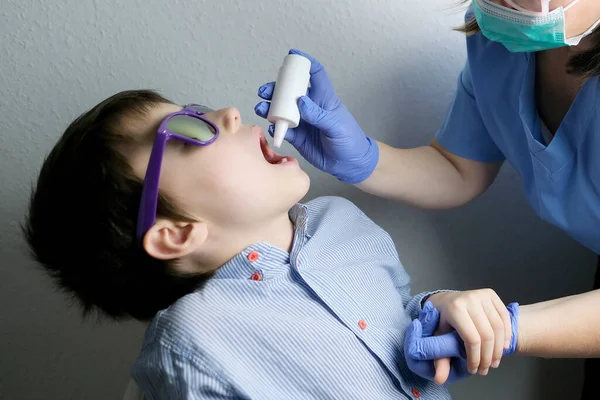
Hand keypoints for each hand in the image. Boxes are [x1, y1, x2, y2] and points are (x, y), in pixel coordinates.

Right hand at [254, 48, 378, 183]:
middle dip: (275, 89)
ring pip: (282, 110)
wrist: (349, 164)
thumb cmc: (350, 140)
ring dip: (270, 108)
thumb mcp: (336, 126)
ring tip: (261, 109)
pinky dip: (276, 127)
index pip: (314, 74)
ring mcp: (303, 122)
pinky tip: (273, 128)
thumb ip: (318, 115)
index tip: (292, 54)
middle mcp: (310, 107)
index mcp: (323, 99)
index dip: (304, 62)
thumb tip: (300, 102)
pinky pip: (283, 129)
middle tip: (264, 92)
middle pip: (290, 92)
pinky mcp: (298, 137)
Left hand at [404, 301, 518, 383]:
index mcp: (454, 308)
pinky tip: (503, 348)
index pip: (472, 339)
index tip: (474, 369)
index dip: (476, 358)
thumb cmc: (443, 320)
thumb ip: (440, 358)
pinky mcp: (491, 294)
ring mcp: (481, 295)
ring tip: (493, 362)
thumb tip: (439, 379)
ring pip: (498, 328)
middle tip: (485, 369)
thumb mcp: (439, 337)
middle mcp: (469, 299)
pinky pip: (504, 318)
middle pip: (487, 335)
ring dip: (499, 349)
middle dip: (488, 357)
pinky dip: (506, 335)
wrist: (446, 299)